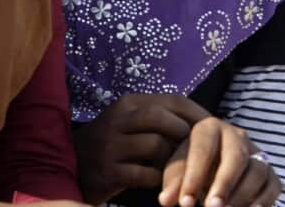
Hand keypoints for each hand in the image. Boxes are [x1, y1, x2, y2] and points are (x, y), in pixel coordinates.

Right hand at [74, 94, 211, 204]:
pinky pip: (145, 174)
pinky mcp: (106, 172)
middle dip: (185, 135)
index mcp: (129, 104)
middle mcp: (118, 119)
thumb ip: (161, 121)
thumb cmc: (114, 147)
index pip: (173, 100)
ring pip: (156, 145)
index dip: (197, 114)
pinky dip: (160, 180)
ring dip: (174, 160)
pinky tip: (162, 184)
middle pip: (163, 118)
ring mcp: (110, 145)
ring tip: (181, 169)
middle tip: (200, 152)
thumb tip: (206, 125)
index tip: (215, 128)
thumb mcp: (132, 125)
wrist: (69, 169)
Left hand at [158, 118, 280, 206]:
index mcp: (209, 129)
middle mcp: (237, 136)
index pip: (204, 149)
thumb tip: (166, 200)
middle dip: (225, 184)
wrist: (211, 167)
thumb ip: (174, 182)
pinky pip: (272, 184)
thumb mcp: (179, 169)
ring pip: (257, 170)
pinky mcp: (269, 172)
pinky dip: (263, 200)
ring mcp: (256, 153)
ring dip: (242, 195)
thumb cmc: (191, 167)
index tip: (185, 203)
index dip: (195, 177)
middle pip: (237, 156)